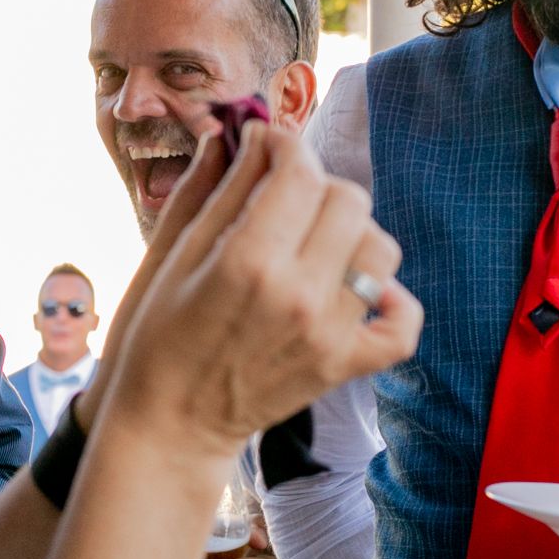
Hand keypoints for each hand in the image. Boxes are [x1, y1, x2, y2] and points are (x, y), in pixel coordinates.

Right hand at [99, 122, 421, 457]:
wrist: (170, 426)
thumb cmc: (155, 335)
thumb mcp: (172, 253)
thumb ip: (214, 187)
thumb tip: (243, 132)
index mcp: (247, 261)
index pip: (300, 171)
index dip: (287, 144)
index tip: (271, 146)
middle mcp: (298, 294)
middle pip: (349, 200)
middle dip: (319, 184)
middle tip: (286, 197)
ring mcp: (329, 334)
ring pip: (382, 249)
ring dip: (354, 233)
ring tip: (316, 243)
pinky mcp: (344, 366)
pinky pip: (403, 325)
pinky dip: (394, 302)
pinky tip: (361, 290)